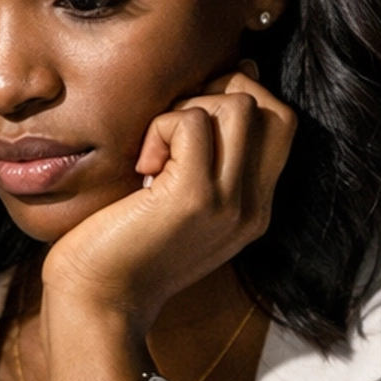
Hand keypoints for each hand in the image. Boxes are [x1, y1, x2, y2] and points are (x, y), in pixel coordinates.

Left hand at [41, 69, 296, 336]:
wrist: (97, 306)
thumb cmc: (122, 248)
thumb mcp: (180, 202)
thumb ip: (210, 155)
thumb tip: (238, 75)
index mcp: (253, 210)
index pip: (282, 123)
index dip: (243, 98)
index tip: (192, 116)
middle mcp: (252, 209)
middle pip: (271, 109)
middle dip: (219, 95)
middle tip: (172, 131)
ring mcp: (229, 203)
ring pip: (238, 106)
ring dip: (188, 110)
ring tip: (156, 153)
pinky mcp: (194, 198)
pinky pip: (192, 122)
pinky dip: (161, 126)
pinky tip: (141, 167)